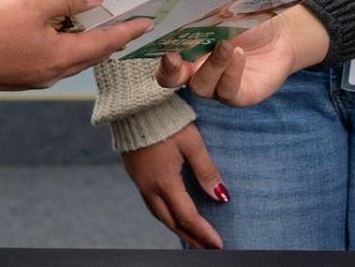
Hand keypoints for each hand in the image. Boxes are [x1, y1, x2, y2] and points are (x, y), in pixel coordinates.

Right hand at [0, 0, 152, 90]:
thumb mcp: (33, 4)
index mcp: (62, 58)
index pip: (106, 43)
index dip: (127, 30)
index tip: (147, 23)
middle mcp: (51, 73)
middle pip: (88, 53)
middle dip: (106, 36)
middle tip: (122, 20)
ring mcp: (31, 77)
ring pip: (66, 55)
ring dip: (79, 37)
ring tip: (87, 17)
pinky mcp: (13, 75)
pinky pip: (45, 56)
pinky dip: (56, 41)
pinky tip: (48, 26)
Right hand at [121, 125, 227, 249]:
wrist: (133, 104)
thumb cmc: (166, 119)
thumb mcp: (192, 142)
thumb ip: (206, 171)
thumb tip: (221, 197)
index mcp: (164, 181)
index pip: (187, 216)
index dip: (203, 233)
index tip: (218, 245)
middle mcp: (149, 187)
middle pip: (171, 222)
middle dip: (190, 237)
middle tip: (207, 249)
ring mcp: (139, 182)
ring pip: (159, 215)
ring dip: (176, 229)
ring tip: (192, 237)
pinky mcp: (135, 174)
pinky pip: (150, 204)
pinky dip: (165, 215)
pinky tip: (172, 214)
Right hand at [157, 8, 328, 107]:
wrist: (283, 33)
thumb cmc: (248, 14)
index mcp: (186, 43)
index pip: (160, 50)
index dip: (154, 46)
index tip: (155, 33)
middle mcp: (196, 66)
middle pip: (169, 78)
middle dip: (168, 70)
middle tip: (174, 56)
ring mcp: (216, 83)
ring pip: (200, 86)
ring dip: (211, 66)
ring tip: (226, 45)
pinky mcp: (237, 94)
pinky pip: (226, 91)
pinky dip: (230, 73)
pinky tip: (239, 55)